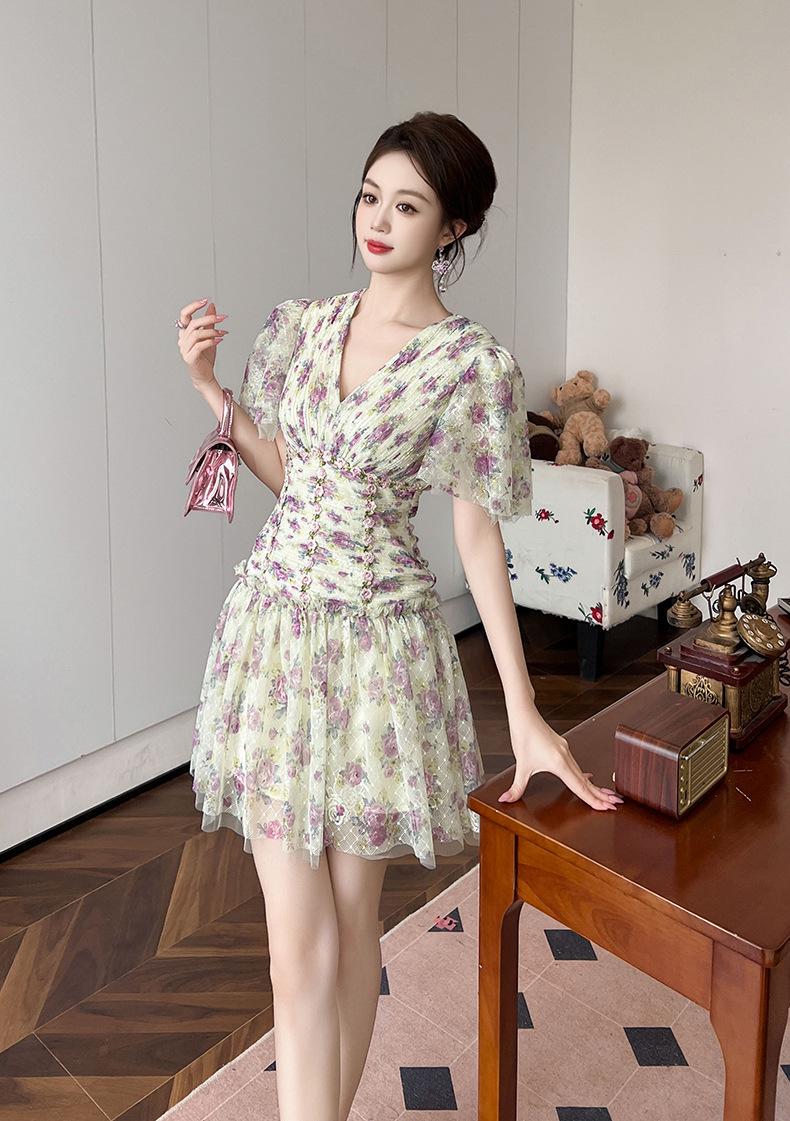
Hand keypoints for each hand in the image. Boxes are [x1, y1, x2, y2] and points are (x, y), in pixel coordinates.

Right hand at [177, 298, 228, 387]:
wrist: (204, 376)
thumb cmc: (205, 358)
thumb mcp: (209, 336)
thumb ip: (209, 322)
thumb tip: (212, 306)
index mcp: (185, 333)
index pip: (184, 315)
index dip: (193, 306)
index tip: (206, 301)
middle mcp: (182, 340)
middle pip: (193, 324)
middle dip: (209, 319)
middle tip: (222, 318)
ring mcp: (184, 349)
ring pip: (196, 334)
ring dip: (212, 331)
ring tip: (223, 333)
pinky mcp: (190, 358)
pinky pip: (199, 346)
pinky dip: (210, 341)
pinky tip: (219, 340)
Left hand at [498, 707, 623, 811]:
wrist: (524, 715)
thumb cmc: (524, 735)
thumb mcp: (521, 765)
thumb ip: (516, 786)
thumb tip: (506, 799)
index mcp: (559, 763)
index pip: (579, 787)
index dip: (593, 799)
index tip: (606, 807)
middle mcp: (566, 757)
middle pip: (586, 781)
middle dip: (601, 794)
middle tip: (615, 804)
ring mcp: (566, 751)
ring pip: (582, 773)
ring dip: (594, 785)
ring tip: (605, 795)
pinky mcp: (563, 747)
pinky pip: (577, 765)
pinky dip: (584, 774)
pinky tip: (587, 778)